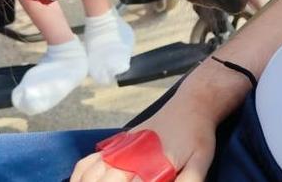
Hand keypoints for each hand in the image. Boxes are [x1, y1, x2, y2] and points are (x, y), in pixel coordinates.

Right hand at [70, 90, 221, 181]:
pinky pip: (90, 160)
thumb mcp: (200, 162)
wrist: (191, 106)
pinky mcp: (119, 143)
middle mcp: (128, 157)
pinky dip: (81, 174)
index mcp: (147, 165)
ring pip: (89, 174)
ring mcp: (120, 149)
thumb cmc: (197, 136)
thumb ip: (188, 181)